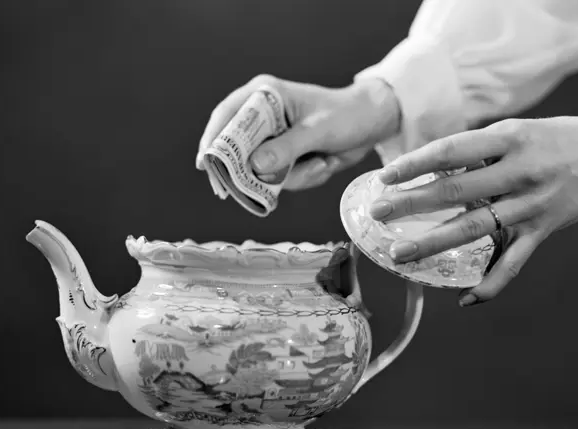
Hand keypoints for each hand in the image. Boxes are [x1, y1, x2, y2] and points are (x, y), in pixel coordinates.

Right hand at [196, 75, 399, 189]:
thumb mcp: (318, 130)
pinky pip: (280, 180)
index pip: (226, 116)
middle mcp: (263, 117)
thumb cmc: (346, 115)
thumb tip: (256, 166)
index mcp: (265, 95)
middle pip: (236, 149)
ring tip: (321, 162)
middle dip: (253, 172)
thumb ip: (287, 148)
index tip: (205, 165)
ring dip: (292, 177)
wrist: (372, 125)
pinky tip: (324, 164)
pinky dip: (303, 179)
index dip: (212, 140)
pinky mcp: (284, 158)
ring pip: (261, 172)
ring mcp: (273, 140)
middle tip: (266, 184)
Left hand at [368, 110, 577, 305]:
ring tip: (398, 254)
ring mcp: (532, 204)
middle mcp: (519, 171)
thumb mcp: (517, 131)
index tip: (386, 176)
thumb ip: (479, 150)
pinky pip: (514, 263)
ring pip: (475, 229)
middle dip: (411, 203)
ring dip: (432, 244)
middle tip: (378, 212)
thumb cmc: (557, 138)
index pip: (452, 150)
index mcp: (509, 139)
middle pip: (455, 191)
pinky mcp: (544, 229)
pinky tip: (464, 299)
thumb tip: (430, 167)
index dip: (416, 163)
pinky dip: (490, 285)